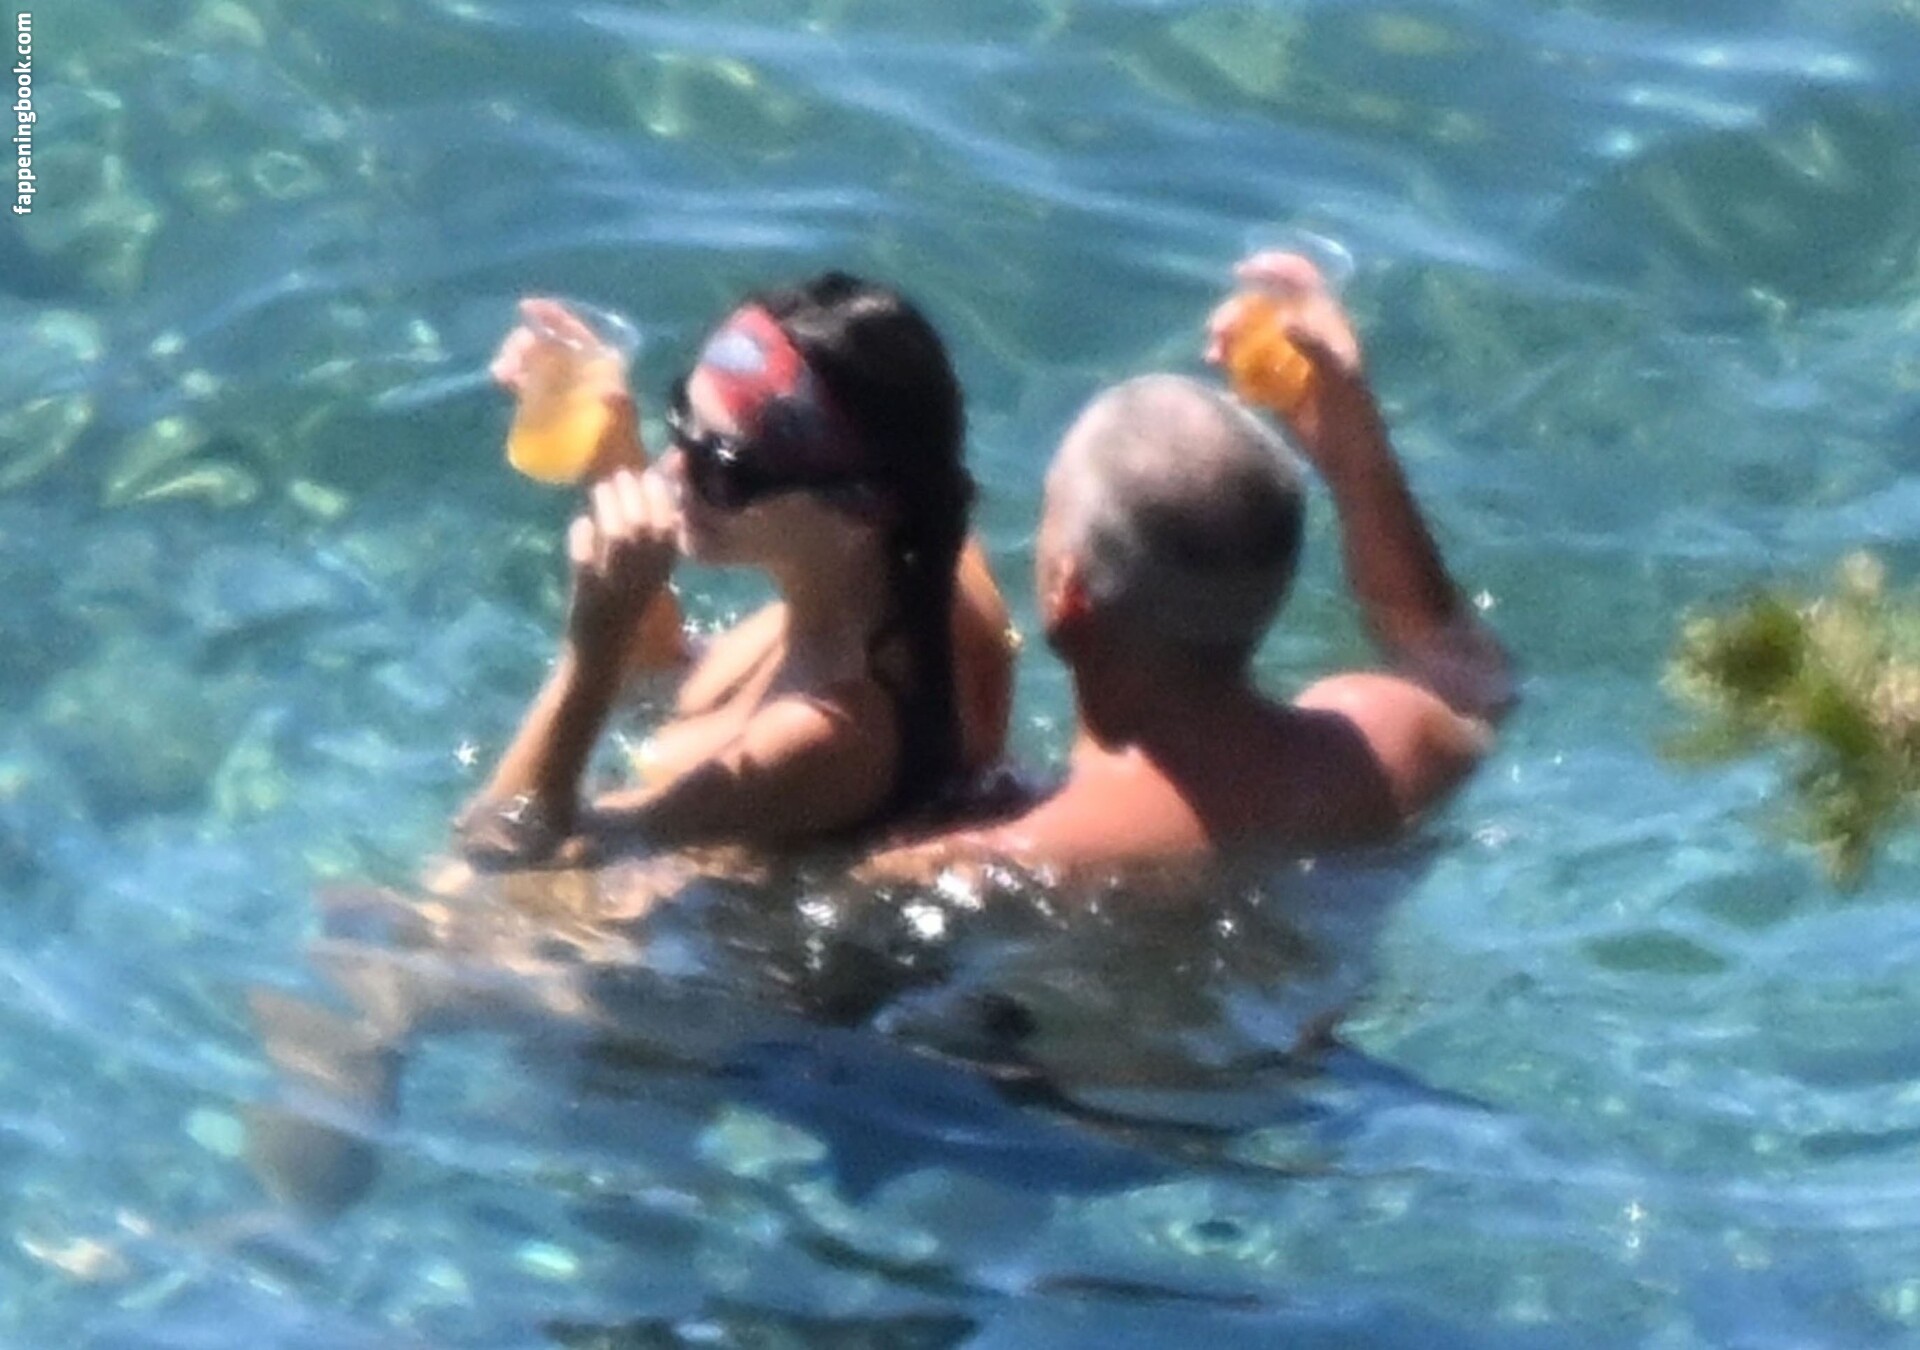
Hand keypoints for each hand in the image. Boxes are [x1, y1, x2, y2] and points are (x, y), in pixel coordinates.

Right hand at [492, 298, 646, 478]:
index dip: (553, 315)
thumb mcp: (617, 412)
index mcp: (603, 363)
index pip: (575, 330)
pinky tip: (504, 380)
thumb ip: (609, 393)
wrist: (615, 473)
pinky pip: (532, 382)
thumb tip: (604, 384)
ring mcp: (568, 386)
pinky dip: (518, 377)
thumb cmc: (620, 441)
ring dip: (516, 360)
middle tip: (506, 362)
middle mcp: (584, 369)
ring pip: (537, 361)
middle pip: (550, 343)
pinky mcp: (554, 405)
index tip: (526, 308)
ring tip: (500, 373)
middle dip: (524, 344)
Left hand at [566, 468, 680, 666]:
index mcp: (662, 575)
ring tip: (600, 490)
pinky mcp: (587, 598)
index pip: (670, 528)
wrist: (600, 658)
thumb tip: (641, 490)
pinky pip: (586, 561)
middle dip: (632, 495)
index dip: (660, 498)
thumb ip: (648, 542)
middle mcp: (644, 581)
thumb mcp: (646, 577)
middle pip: (643, 528)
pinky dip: (582, 538)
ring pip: (618, 539)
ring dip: (609, 509)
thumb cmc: (623, 611)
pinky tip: (581, 524)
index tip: (649, 475)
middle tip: (619, 476)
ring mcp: (616, 589)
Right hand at [1205, 252, 1373, 472]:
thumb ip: (1314, 345)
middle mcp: (1304, 334)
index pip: (1300, 279)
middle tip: (1217, 329)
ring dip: (1228, 337)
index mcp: (1326, 322)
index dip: (1274, 268)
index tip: (1241, 272)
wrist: (1348, 456)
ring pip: (1251, 334)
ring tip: (1212, 354)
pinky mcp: (1276, 383)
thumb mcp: (1337, 377)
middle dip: (1237, 310)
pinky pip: (1247, 363)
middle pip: (1265, 306)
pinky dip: (1229, 362)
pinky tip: (1217, 369)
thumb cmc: (1351, 414)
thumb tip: (1282, 318)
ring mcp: (1288, 359)